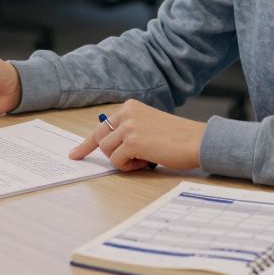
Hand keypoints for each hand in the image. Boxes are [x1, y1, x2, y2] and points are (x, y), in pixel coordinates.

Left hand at [68, 99, 206, 171]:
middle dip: (99, 153)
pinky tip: (146, 162)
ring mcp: (129, 127)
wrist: (197, 141)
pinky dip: (129, 167)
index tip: (76, 153)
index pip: (102, 125)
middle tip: (83, 160)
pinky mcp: (133, 142)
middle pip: (100, 138)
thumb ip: (129, 131)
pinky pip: (118, 161)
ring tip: (142, 159)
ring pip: (107, 151)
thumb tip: (109, 147)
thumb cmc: (178, 138)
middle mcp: (127, 113)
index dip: (88, 142)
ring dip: (122, 160)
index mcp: (130, 107)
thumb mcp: (149, 126)